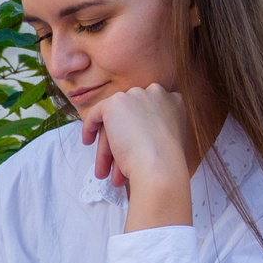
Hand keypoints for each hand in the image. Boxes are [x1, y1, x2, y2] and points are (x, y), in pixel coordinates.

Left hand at [79, 83, 193, 230]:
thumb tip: (140, 134)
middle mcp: (156, 92)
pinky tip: (88, 141)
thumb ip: (159, 128)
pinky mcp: (116, 103)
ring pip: (115, 120)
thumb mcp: (170, 139)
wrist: (160, 167)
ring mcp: (136, 95)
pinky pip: (97, 113)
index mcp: (174, 101)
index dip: (139, 127)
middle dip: (123, 140)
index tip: (134, 143)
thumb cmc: (166, 163)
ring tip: (104, 170)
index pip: (149, 110)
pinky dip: (90, 127)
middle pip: (131, 116)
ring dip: (108, 145)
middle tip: (117, 162)